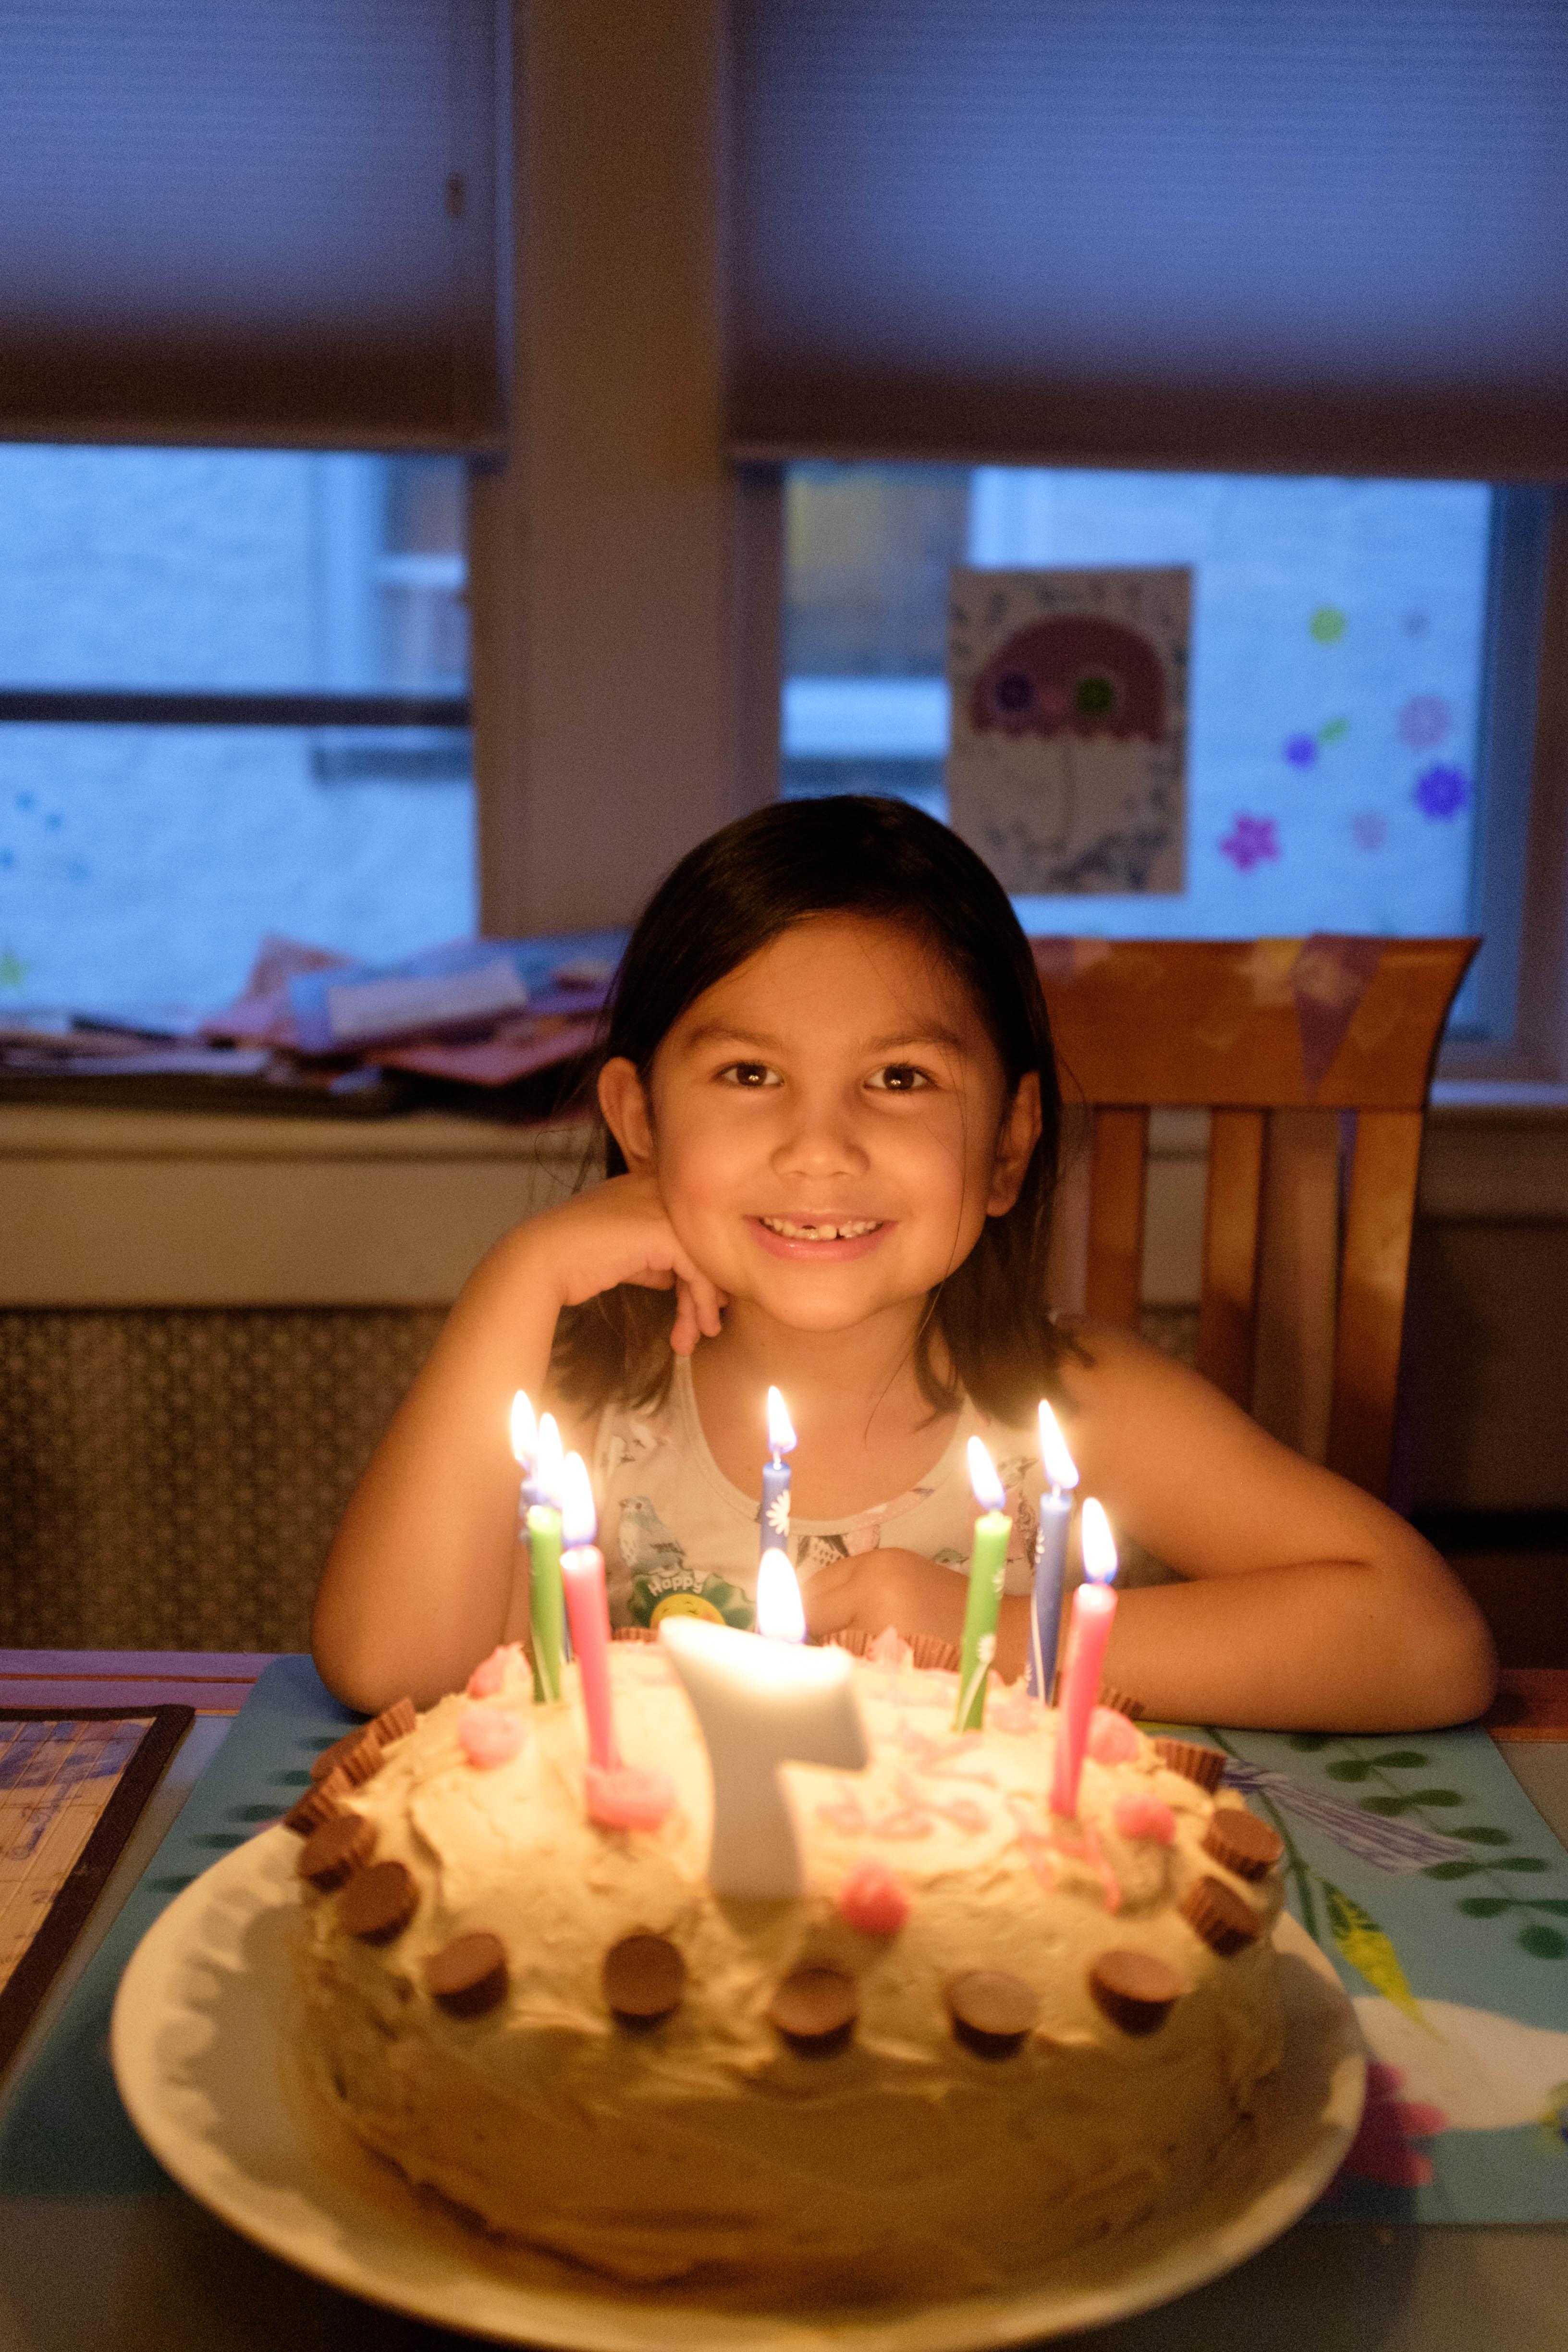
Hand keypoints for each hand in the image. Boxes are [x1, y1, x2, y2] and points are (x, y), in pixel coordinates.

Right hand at [521, 1172, 727, 1354]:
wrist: (543, 1261)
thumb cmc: (575, 1260)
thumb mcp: (626, 1257)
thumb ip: (654, 1261)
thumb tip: (678, 1280)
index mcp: (650, 1188)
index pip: (690, 1231)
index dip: (699, 1270)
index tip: (701, 1306)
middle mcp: (661, 1191)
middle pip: (702, 1244)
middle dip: (707, 1290)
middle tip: (704, 1327)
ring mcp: (663, 1207)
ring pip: (705, 1259)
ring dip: (703, 1304)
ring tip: (695, 1337)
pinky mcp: (662, 1231)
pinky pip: (698, 1270)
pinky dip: (700, 1303)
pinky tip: (695, 1329)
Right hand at [802, 1548, 967, 1649]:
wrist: (995, 1634)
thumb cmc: (941, 1662)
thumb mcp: (880, 1664)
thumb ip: (836, 1653)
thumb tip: (800, 1653)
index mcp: (868, 1593)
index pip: (807, 1613)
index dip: (794, 1639)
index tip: (790, 1659)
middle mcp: (871, 1565)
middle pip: (812, 1589)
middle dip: (805, 1619)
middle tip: (806, 1651)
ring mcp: (884, 1557)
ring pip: (829, 1579)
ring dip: (823, 1606)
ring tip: (830, 1638)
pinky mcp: (896, 1557)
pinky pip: (852, 1574)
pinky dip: (844, 1596)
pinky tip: (854, 1621)